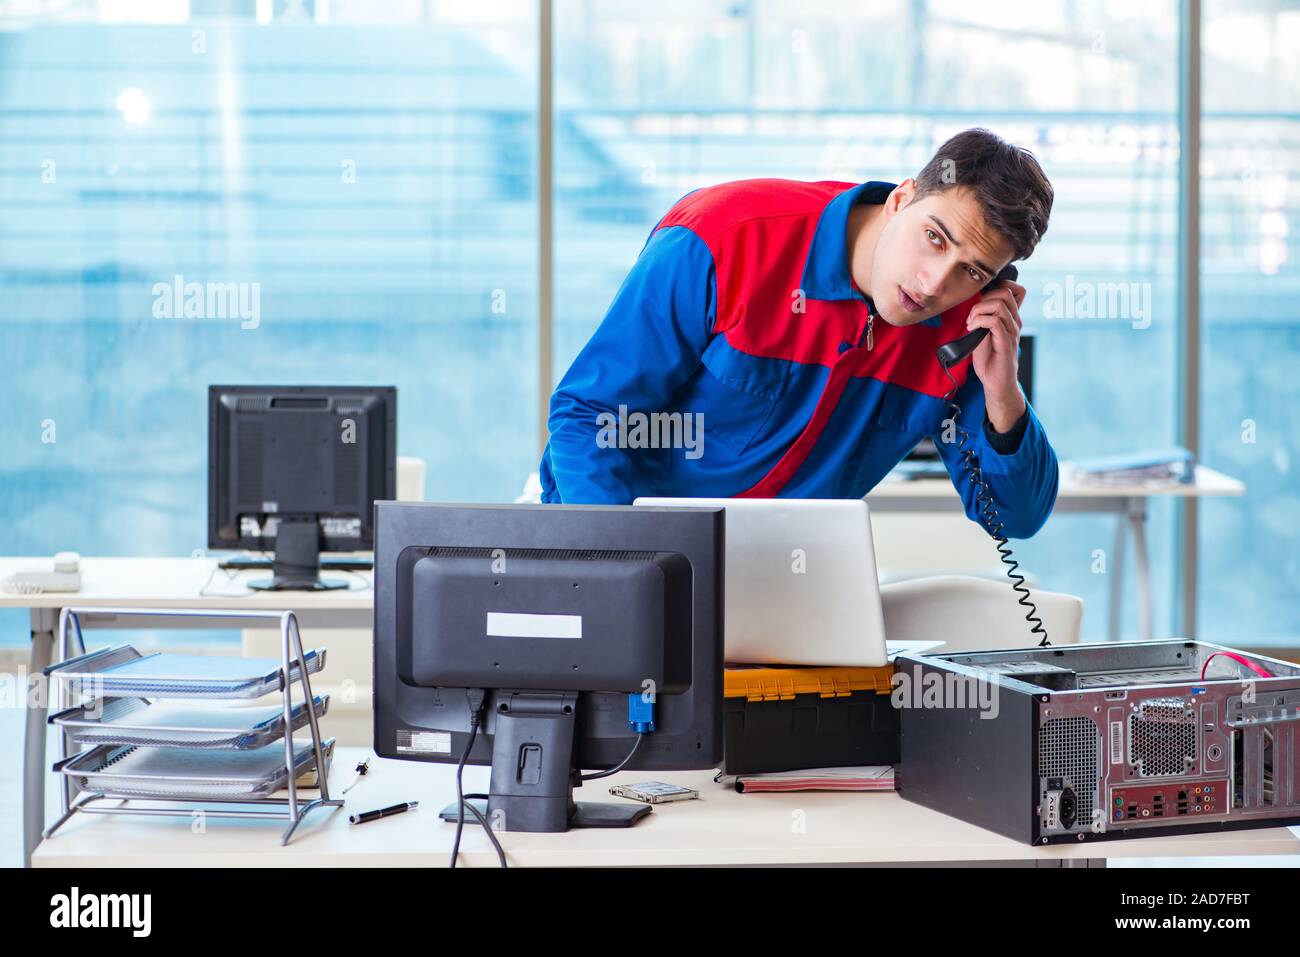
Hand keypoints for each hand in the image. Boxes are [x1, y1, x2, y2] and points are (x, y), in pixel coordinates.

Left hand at [965, 280, 1026, 431]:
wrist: (995, 381)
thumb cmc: (989, 358)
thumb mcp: (983, 333)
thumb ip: (983, 317)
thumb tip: (974, 302)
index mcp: (1011, 318)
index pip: (1015, 290)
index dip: (998, 287)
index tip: (981, 301)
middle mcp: (1015, 322)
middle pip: (1005, 292)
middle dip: (983, 299)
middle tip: (972, 316)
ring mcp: (1012, 331)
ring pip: (998, 305)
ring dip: (978, 311)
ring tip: (971, 324)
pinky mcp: (1006, 342)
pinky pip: (995, 321)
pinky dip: (979, 321)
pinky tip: (972, 329)